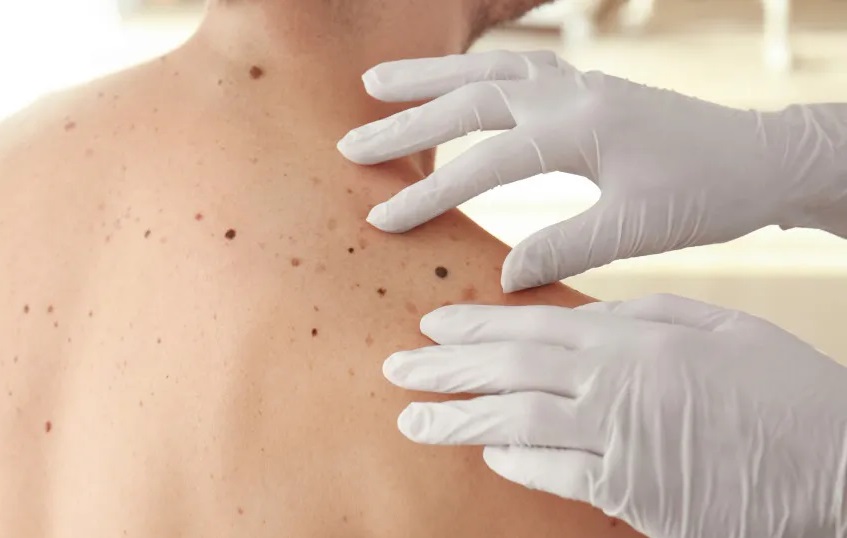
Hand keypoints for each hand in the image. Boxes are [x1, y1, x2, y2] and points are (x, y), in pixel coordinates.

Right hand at [338, 50, 846, 290]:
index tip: (381, 220)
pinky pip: (516, 71)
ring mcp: (578, 84)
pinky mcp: (586, 89)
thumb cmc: (707, 193)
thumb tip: (501, 275)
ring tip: (377, 84)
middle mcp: (570, 95)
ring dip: (430, 79)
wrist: (762, 158)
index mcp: (579, 129)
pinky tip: (456, 82)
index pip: (485, 162)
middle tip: (351, 143)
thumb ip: (563, 246)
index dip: (429, 192)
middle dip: (407, 124)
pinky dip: (474, 73)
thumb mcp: (637, 229)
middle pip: (470, 101)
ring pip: (488, 73)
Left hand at [383, 294, 846, 537]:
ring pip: (515, 425)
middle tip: (396, 368)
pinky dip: (514, 463)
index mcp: (632, 338)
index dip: (472, 328)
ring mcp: (618, 440)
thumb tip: (583, 315)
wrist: (840, 462)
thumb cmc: (785, 387)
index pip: (529, 328)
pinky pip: (555, 475)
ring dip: (457, 420)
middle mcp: (614, 384)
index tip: (429, 326)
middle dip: (445, 369)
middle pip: (508, 373)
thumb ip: (644, 315)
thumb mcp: (719, 326)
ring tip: (410, 419)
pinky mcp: (631, 493)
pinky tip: (484, 453)